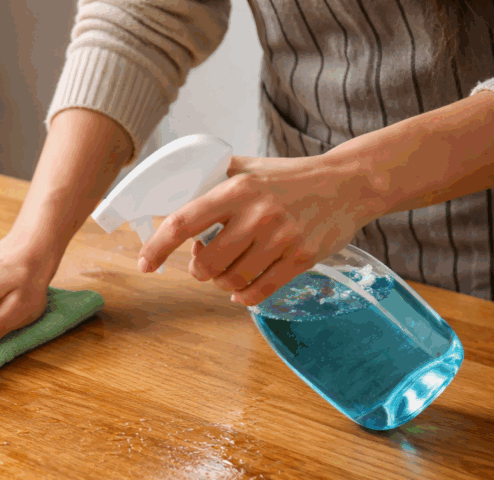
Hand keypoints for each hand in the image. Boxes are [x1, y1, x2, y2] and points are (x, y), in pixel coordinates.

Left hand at [137, 154, 386, 305]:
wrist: (349, 183)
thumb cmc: (290, 178)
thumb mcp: (249, 169)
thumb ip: (213, 180)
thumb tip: (169, 193)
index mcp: (236, 189)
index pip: (183, 223)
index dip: (158, 248)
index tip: (145, 264)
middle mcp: (257, 214)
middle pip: (205, 263)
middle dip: (198, 270)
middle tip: (205, 262)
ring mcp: (281, 238)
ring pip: (230, 282)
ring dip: (222, 283)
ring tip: (229, 269)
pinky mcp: (301, 259)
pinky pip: (258, 292)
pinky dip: (244, 297)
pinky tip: (242, 289)